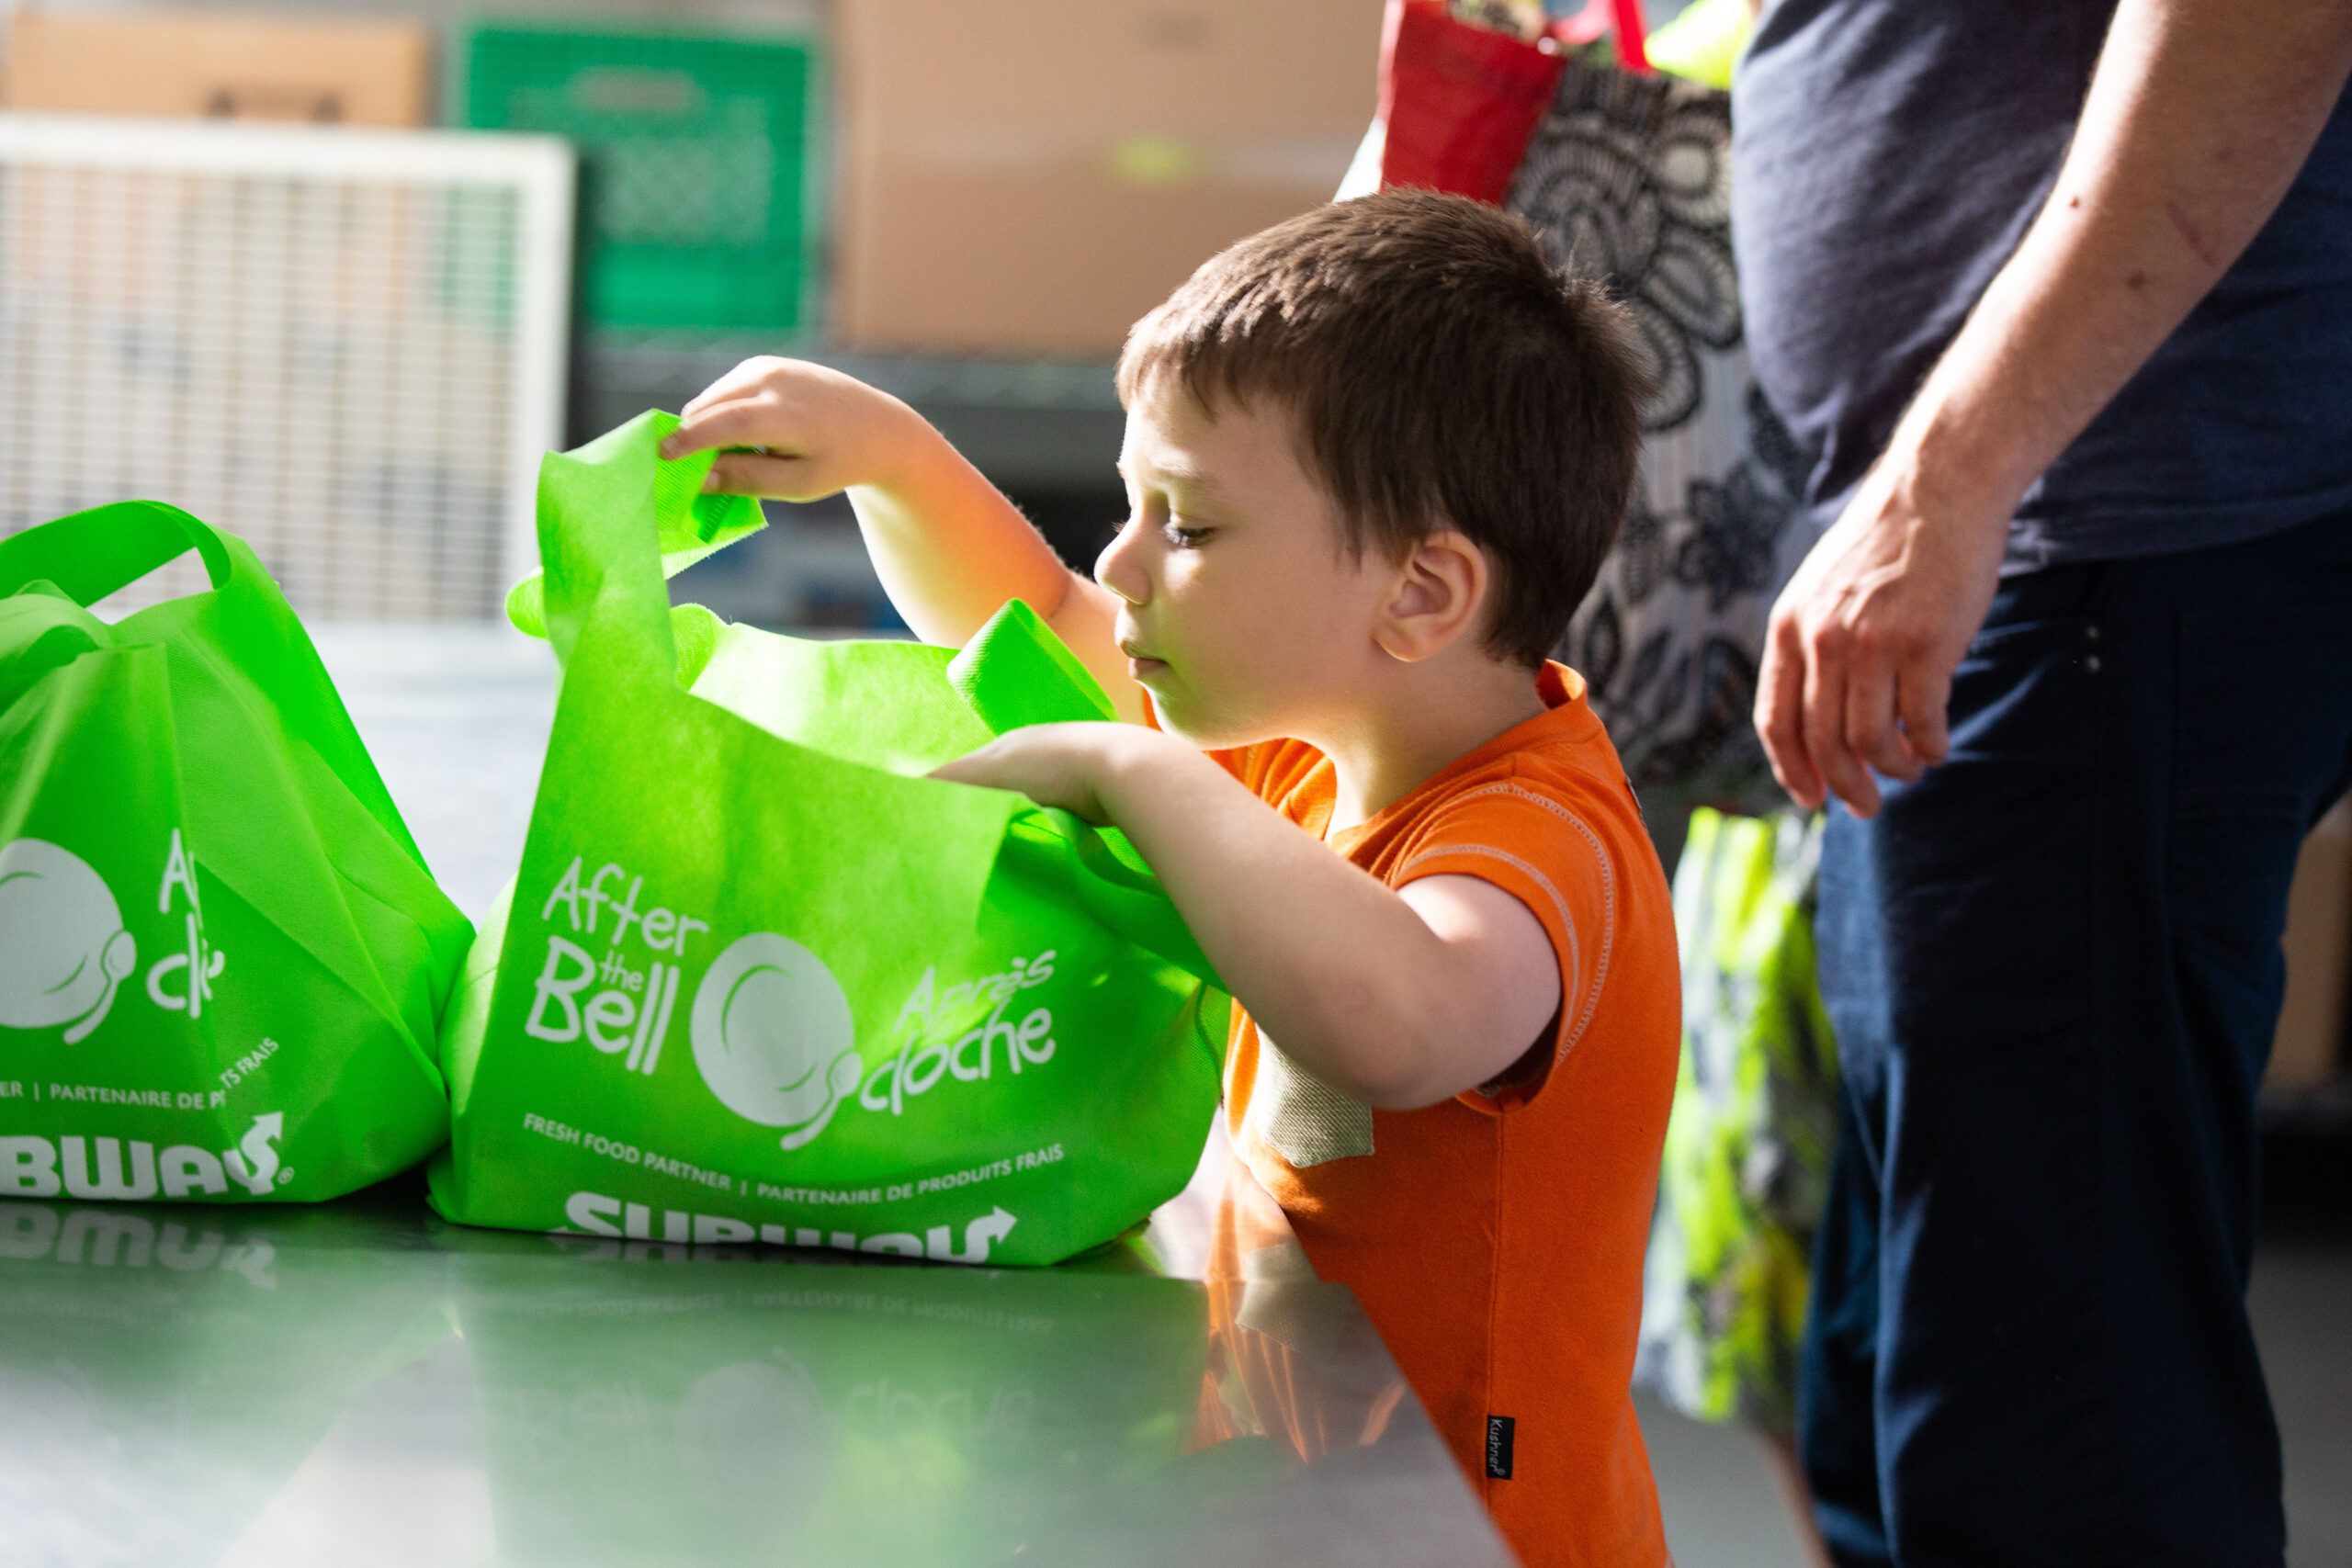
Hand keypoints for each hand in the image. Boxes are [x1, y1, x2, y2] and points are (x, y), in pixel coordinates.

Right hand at [659, 357, 928, 501]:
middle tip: (681, 467)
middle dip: (691, 436)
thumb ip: (748, 480)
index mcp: (788, 415)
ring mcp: (770, 367)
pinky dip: (722, 411)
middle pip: (712, 407)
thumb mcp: (797, 484)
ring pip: (714, 397)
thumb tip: (699, 478)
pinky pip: (726, 390)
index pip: (728, 423)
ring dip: (707, 424)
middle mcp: (776, 381)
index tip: (662, 455)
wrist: (877, 426)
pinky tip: (746, 434)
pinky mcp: (765, 363)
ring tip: (735, 454)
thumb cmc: (837, 462)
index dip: (692, 439)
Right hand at [931, 722, 1162, 823]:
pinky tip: (1051, 839)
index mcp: (1012, 743)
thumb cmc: (1054, 768)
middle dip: (987, 807)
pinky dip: (1050, 824)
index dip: (953, 796)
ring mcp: (1073, 768)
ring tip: (1009, 845)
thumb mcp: (990, 774)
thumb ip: (951, 783)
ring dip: (1021, 817)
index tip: (940, 825)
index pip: (970, 770)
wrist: (1127, 770)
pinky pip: (1062, 811)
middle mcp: (1041, 749)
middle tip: (972, 840)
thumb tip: (908, 795)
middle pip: (1003, 783)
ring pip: (1034, 798)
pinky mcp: (1098, 791)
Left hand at [1754, 455, 2011, 817]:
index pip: (1776, 722)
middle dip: (1845, 786)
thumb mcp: (1822, 592)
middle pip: (1824, 742)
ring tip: (1909, 769)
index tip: (1810, 799)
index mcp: (1789, 629)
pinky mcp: (1927, 644)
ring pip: (1871, 741)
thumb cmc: (1884, 547)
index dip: (1791, 771)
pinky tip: (1936, 747)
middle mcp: (1824, 640)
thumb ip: (1813, 648)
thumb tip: (1818, 722)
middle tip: (1866, 807)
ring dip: (1892, 770)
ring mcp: (1874, 643)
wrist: (1937, 490)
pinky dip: (1930, 746)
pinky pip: (1923, 721)